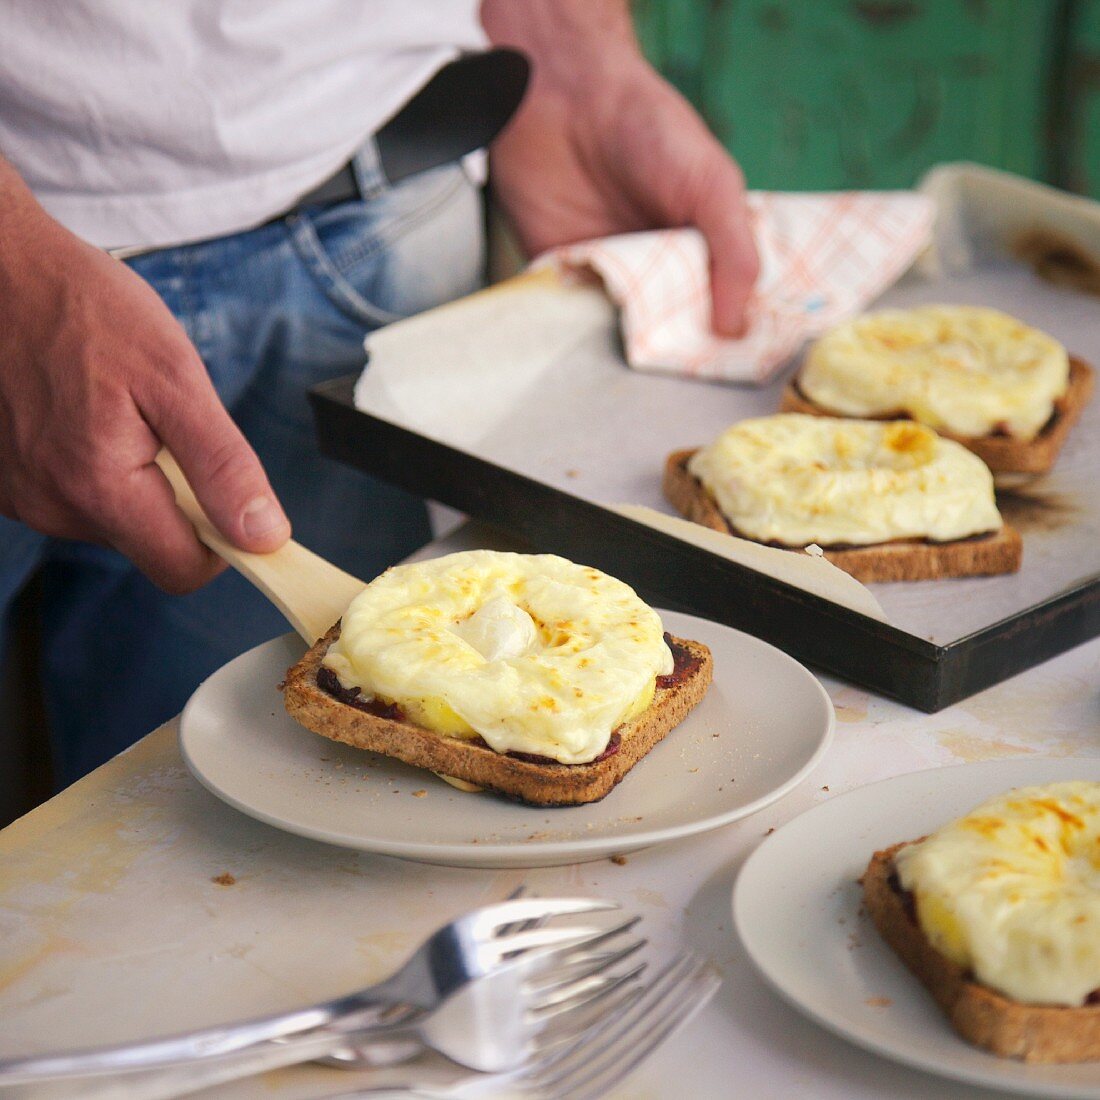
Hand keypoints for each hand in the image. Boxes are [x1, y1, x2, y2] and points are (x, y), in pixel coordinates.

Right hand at [0, 176, 290, 592]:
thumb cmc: (87, 310)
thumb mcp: (176, 378)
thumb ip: (223, 466)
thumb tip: (263, 535)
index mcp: (99, 489)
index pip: (183, 570)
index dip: (223, 543)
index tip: (234, 498)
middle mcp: (51, 507)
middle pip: (150, 544)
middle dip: (178, 498)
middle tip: (166, 425)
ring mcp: (20, 497)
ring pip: (114, 521)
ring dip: (135, 477)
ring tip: (119, 408)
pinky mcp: (4, 482)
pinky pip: (74, 496)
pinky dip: (95, 465)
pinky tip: (84, 412)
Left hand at [483, 2, 758, 335]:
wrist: (565, 92)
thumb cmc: (649, 127)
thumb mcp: (711, 185)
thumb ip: (733, 253)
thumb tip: (734, 328)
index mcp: (701, 252)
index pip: (719, 314)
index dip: (723, 343)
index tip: (725, 367)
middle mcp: (656, 271)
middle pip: (668, 333)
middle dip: (671, 351)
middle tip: (673, 365)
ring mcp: (608, 276)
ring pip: (619, 335)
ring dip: (622, 348)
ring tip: (632, 356)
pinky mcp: (559, 275)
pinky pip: (566, 319)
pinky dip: (572, 333)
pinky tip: (584, 341)